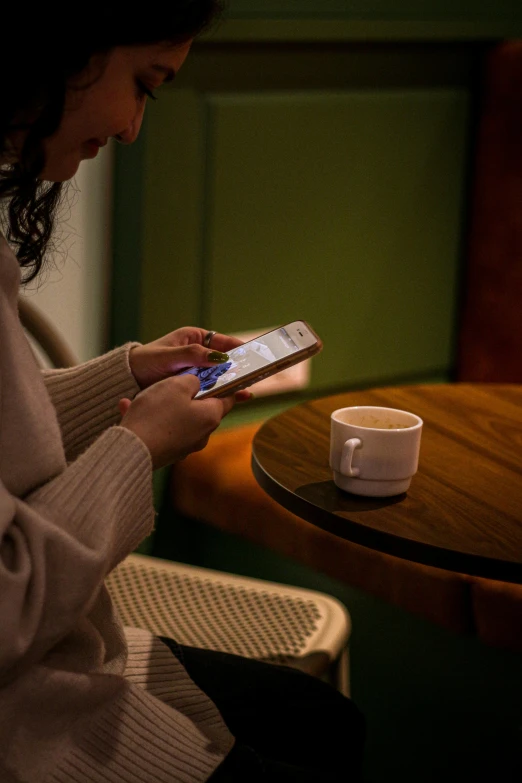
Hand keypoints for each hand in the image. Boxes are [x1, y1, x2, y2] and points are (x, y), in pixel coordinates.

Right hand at [118, 373, 238, 468]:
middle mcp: (203, 434)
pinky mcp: (168, 452)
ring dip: (162, 405)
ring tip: (141, 396)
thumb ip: (193, 380)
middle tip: (171, 382)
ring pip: (178, 418)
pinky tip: (128, 407)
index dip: (224, 385)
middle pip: (201, 408)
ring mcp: (185, 446)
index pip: (228, 399)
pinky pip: (162, 429)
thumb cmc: (158, 413)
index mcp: (211, 417)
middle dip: (187, 394)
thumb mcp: (177, 385)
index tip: (216, 375)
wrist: (132, 449)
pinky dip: (151, 418)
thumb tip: (197, 384)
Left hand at [129, 326, 244, 388]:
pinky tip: (237, 398)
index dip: (238, 347)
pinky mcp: (194, 386)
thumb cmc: (145, 362)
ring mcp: (198, 371)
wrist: (128, 380)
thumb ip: (192, 355)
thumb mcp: (168, 356)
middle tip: (255, 373)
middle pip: (225, 360)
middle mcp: (199, 354)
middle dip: (239, 366)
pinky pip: (213, 388)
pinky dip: (224, 392)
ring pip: (221, 375)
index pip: (222, 341)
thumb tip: (218, 357)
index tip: (252, 352)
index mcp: (194, 339)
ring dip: (234, 382)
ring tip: (247, 389)